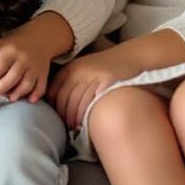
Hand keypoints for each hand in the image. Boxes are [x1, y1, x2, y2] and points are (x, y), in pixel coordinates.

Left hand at [0, 13, 72, 102]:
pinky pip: (41, 86)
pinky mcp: (43, 73)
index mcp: (8, 50)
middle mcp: (22, 59)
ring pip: (26, 84)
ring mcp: (34, 66)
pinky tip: (29, 100)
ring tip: (9, 98)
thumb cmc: (13, 42)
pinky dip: (35, 95)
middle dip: (1, 88)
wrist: (41, 35)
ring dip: (17, 93)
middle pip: (12, 77)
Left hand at [47, 30, 184, 130]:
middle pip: (65, 98)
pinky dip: (85, 114)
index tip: (56, 116)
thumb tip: (59, 103)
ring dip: (73, 118)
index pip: (55, 90)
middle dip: (63, 114)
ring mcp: (93, 76)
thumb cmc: (107, 67)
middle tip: (65, 126)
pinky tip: (85, 122)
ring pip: (77, 102)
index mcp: (72, 68)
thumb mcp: (85, 69)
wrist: (130, 57)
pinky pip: (91, 101)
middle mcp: (80, 70)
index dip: (54, 106)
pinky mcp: (106, 81)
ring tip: (74, 128)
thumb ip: (72, 82)